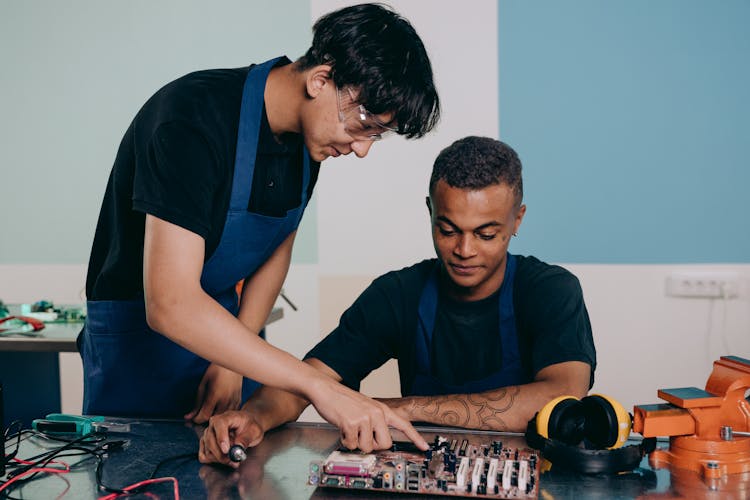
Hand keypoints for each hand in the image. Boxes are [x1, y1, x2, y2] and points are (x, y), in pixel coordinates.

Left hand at [186, 363, 242, 423]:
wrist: (233, 361)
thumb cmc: (217, 369)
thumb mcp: (203, 384)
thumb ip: (197, 402)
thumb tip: (189, 416)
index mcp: (215, 395)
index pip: (204, 416)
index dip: (196, 420)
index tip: (192, 419)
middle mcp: (226, 400)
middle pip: (214, 419)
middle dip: (204, 421)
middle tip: (197, 418)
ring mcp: (234, 400)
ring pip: (223, 417)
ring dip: (214, 418)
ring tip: (208, 413)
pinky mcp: (239, 399)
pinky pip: (230, 412)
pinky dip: (223, 414)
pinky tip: (218, 410)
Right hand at [198, 410, 264, 466]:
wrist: (247, 426)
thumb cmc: (250, 427)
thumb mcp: (255, 431)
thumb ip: (246, 439)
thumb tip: (238, 447)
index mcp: (226, 417)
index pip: (219, 425)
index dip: (221, 438)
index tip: (227, 451)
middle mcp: (213, 424)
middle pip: (210, 441)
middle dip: (222, 455)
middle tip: (235, 461)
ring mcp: (207, 434)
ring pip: (207, 450)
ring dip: (220, 459)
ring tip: (234, 460)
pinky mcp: (205, 443)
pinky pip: (204, 456)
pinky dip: (214, 461)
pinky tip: (226, 459)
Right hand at [308, 378, 427, 452]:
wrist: (326, 389)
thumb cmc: (343, 400)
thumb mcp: (365, 407)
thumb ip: (374, 421)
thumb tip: (377, 441)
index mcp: (381, 410)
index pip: (403, 424)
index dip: (415, 438)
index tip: (424, 448)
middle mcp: (376, 413)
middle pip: (385, 444)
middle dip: (373, 446)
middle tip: (362, 437)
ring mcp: (365, 418)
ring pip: (367, 447)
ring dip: (356, 442)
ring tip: (350, 429)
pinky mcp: (352, 423)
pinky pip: (352, 444)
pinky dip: (345, 440)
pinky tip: (342, 428)